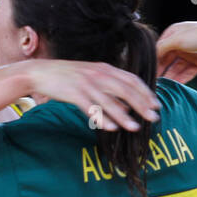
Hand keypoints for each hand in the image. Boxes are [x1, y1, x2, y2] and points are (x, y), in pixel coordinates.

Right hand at [21, 59, 159, 129]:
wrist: (40, 72)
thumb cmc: (66, 76)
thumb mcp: (90, 77)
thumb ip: (108, 88)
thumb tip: (126, 105)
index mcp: (104, 69)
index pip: (131, 80)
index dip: (146, 93)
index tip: (156, 105)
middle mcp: (98, 74)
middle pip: (126, 90)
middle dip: (142, 105)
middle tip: (154, 118)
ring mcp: (86, 84)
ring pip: (109, 101)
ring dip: (124, 115)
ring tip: (135, 128)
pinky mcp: (73, 93)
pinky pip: (91, 108)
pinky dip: (102, 118)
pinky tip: (111, 128)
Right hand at [156, 21, 196, 83]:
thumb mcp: (176, 39)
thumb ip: (160, 48)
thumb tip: (151, 58)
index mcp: (174, 32)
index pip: (159, 49)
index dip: (154, 61)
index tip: (149, 72)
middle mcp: (181, 42)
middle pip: (168, 59)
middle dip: (162, 71)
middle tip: (155, 82)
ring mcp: (191, 52)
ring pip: (177, 67)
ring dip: (170, 77)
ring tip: (164, 87)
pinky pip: (187, 72)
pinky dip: (181, 79)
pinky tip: (175, 87)